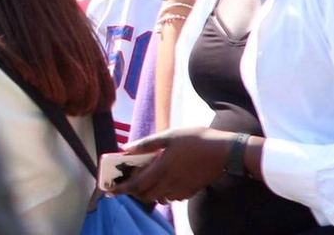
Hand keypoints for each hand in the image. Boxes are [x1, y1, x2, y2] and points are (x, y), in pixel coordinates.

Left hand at [110, 127, 235, 202]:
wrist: (224, 151)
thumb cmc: (196, 139)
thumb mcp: (169, 136)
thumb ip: (147, 144)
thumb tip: (126, 148)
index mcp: (162, 168)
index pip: (136, 185)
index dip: (121, 189)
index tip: (109, 191)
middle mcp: (169, 183)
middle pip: (145, 195)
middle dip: (133, 192)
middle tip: (127, 182)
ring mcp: (181, 189)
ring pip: (158, 198)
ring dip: (148, 193)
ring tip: (144, 181)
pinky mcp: (190, 191)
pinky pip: (171, 198)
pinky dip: (163, 194)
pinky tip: (164, 182)